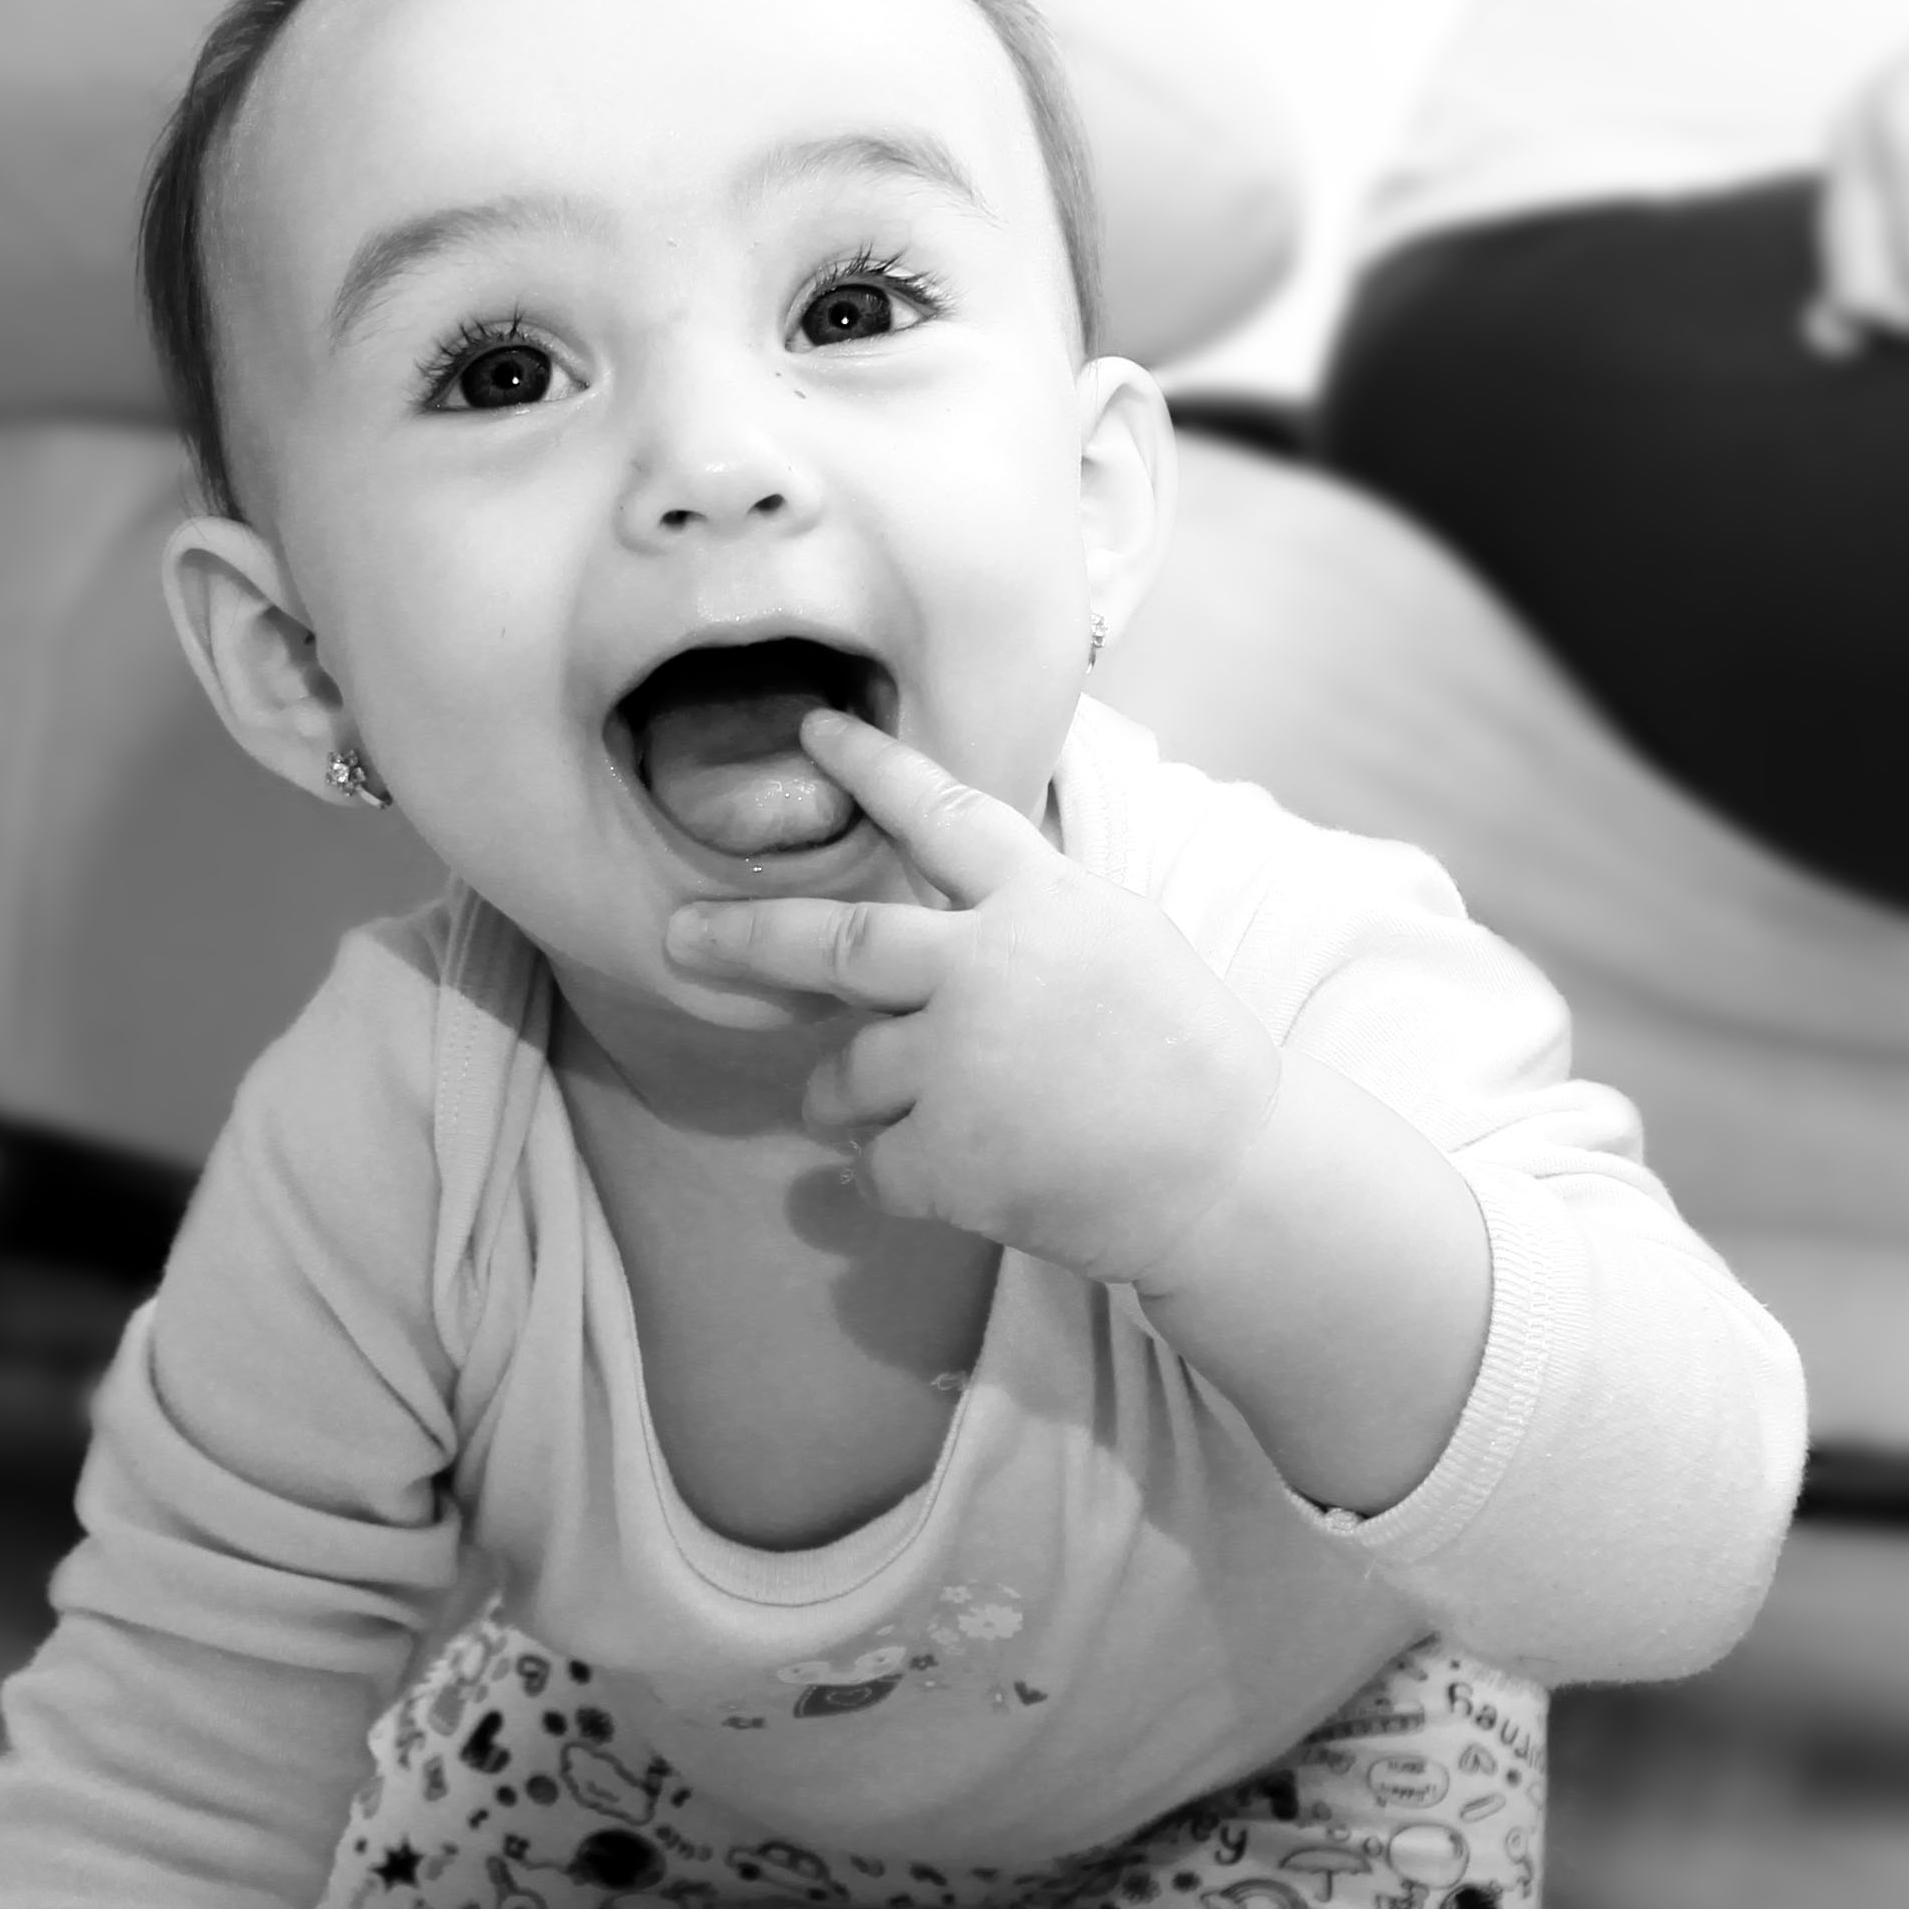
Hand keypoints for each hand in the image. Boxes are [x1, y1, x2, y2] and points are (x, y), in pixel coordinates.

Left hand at [661, 709, 1280, 1285]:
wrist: (1228, 1173)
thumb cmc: (1187, 1058)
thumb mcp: (1120, 940)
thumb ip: (1026, 914)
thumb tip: (945, 906)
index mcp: (1038, 903)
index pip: (940, 816)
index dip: (873, 770)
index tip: (814, 733)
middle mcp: (984, 968)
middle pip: (836, 942)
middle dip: (745, 936)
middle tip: (680, 937)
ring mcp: (958, 1062)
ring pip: (847, 1074)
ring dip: (850, 1097)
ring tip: (914, 1113)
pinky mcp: (946, 1153)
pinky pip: (873, 1162)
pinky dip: (894, 1174)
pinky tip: (960, 1176)